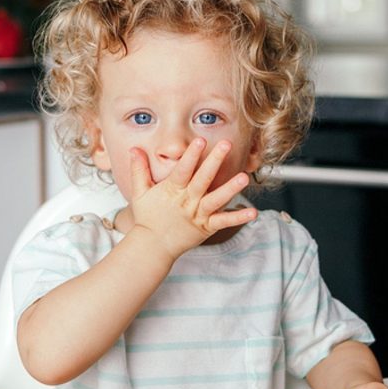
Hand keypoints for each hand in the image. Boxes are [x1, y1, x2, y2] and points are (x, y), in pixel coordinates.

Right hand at [128, 138, 256, 259]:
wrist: (153, 247)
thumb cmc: (148, 218)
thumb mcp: (140, 193)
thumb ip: (139, 170)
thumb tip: (134, 149)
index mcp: (172, 190)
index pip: (183, 170)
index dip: (191, 156)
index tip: (200, 141)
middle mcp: (187, 201)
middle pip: (202, 179)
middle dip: (214, 162)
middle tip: (226, 145)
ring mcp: (198, 215)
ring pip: (216, 200)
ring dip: (230, 189)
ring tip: (244, 177)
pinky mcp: (206, 227)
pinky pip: (224, 222)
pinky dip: (238, 218)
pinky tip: (252, 212)